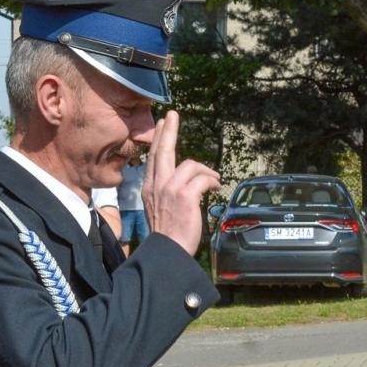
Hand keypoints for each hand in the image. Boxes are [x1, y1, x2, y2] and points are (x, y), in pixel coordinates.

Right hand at [141, 111, 221, 254]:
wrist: (167, 251)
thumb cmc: (168, 235)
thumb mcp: (159, 209)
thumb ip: (166, 193)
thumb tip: (184, 183)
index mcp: (150, 188)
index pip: (154, 158)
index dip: (159, 139)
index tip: (162, 124)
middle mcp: (157, 185)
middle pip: (162, 150)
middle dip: (168, 130)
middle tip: (172, 115)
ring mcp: (170, 189)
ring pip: (190, 165)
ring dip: (206, 171)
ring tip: (215, 180)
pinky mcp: (184, 196)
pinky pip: (202, 179)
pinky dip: (212, 181)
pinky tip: (216, 188)